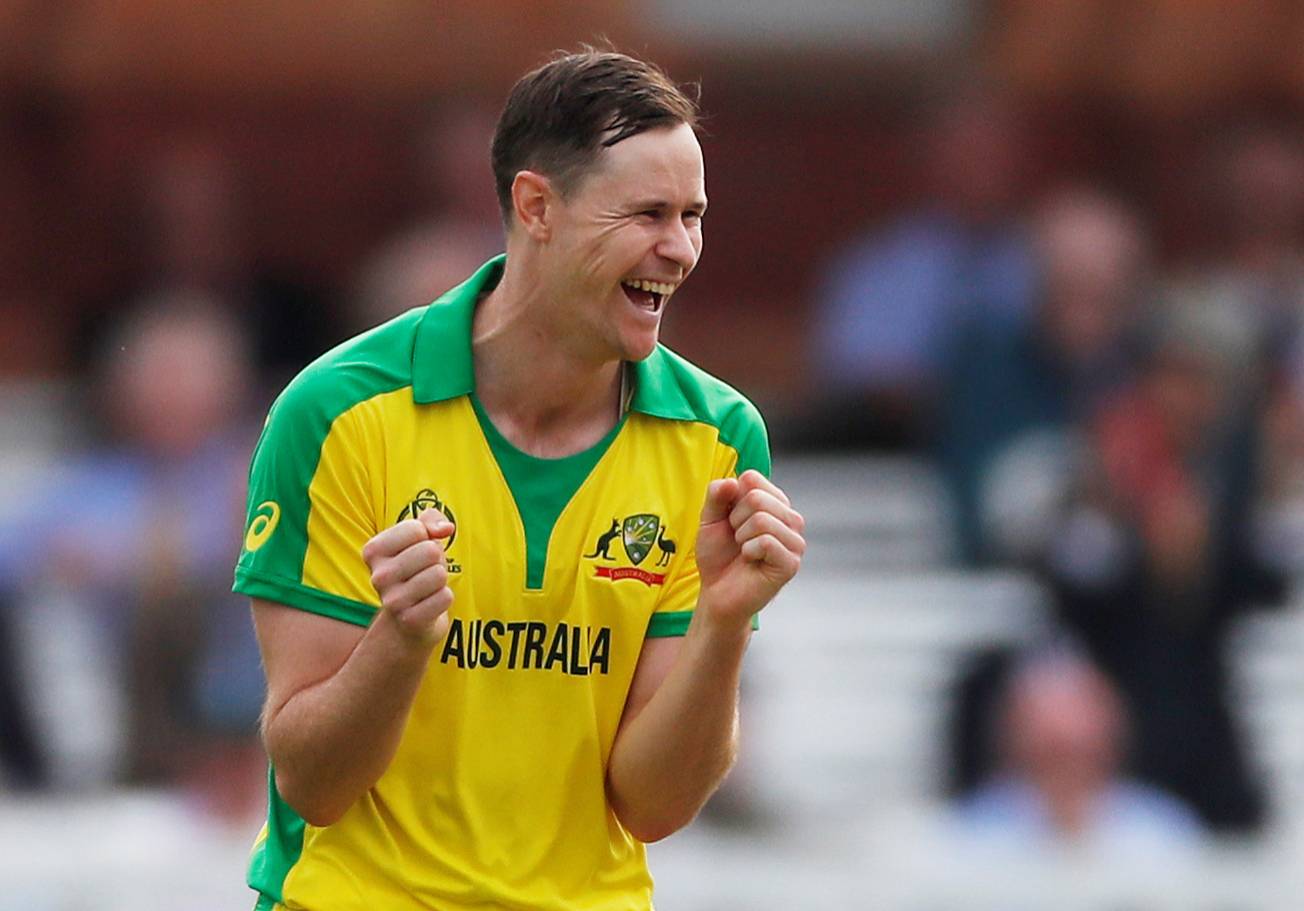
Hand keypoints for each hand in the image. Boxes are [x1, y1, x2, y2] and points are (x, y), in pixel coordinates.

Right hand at [361, 508, 455, 646]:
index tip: (417, 549)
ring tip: (426, 586)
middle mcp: (378, 576)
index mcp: (373, 551)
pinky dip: (444, 598)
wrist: (407, 617)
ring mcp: (392, 601)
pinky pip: (445, 597)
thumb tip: (446, 529)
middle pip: (431, 551)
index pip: (417, 528)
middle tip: (425, 571)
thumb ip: (432, 520)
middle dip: (436, 559)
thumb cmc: (416, 568)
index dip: (427, 536)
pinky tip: (429, 603)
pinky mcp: (409, 620)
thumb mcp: (420, 537)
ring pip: (439, 574)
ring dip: (440, 579)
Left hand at [695, 470, 804, 627]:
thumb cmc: (718, 556)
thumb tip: (732, 481)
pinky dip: (749, 551)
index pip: (752, 478)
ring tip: (744, 550)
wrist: (717, 593)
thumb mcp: (710, 519)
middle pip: (757, 498)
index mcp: (775, 503)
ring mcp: (795, 541)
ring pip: (762, 519)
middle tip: (737, 539)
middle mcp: (790, 518)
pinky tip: (751, 561)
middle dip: (735, 520)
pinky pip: (766, 542)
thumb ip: (716, 496)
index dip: (731, 500)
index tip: (731, 520)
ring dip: (741, 537)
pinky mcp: (791, 563)